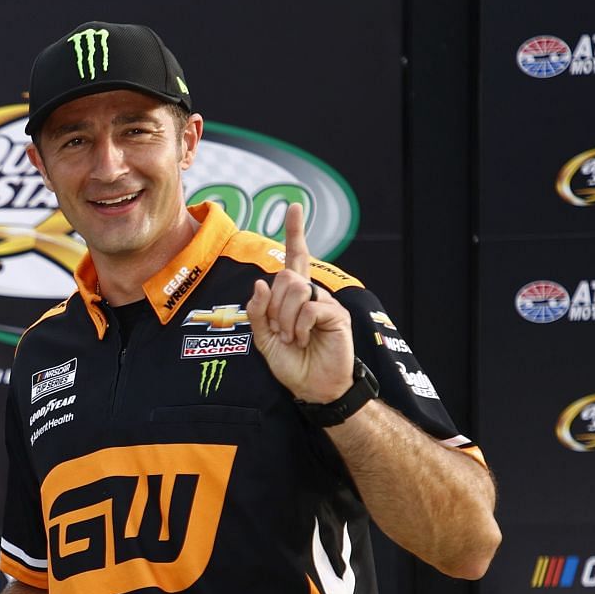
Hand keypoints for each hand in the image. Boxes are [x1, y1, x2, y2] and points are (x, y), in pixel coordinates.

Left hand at [244, 202, 352, 405]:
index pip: (294, 258)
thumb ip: (258, 312)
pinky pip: (310, 308)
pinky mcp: (337, 314)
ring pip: (296, 290)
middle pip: (285, 277)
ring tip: (294, 339)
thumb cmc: (291, 363)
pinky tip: (306, 340)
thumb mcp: (264, 339)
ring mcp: (325, 302)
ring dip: (286, 319)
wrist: (313, 387)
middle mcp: (311, 293)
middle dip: (274, 308)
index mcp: (293, 296)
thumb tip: (260, 283)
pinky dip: (300, 327)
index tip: (294, 206)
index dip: (295, 232)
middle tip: (280, 332)